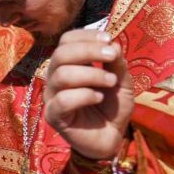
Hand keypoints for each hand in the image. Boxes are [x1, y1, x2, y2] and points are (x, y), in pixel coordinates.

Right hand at [45, 30, 133, 159]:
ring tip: (111, 82)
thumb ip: (116, 64)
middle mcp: (55, 77)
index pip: (66, 41)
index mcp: (69, 64)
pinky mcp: (53, 116)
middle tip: (112, 56)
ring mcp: (52, 96)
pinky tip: (98, 98)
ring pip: (62, 75)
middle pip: (60, 53)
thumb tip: (113, 43)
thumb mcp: (121, 82)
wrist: (112, 138)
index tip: (109, 38)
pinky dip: (84, 95)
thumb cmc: (112, 107)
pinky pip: (62, 100)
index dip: (85, 35)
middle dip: (89, 51)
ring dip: (92, 74)